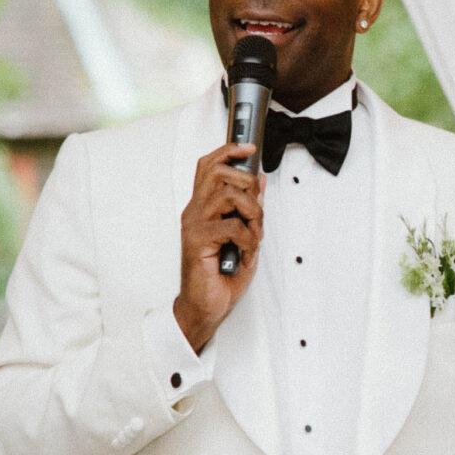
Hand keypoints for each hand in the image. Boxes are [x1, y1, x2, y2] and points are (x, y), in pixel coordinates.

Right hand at [174, 142, 261, 351]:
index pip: (208, 165)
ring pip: (227, 194)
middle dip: (246, 183)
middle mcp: (195, 211)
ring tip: (254, 233)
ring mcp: (194, 224)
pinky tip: (246, 252)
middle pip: (216, 171)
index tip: (249, 147)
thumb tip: (260, 180)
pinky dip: (249, 238)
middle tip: (255, 208)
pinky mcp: (198, 240)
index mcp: (202, 206)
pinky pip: (232, 226)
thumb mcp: (244, 236)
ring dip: (251, 212)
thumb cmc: (221, 274)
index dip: (228, 150)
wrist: (205, 306)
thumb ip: (250, 208)